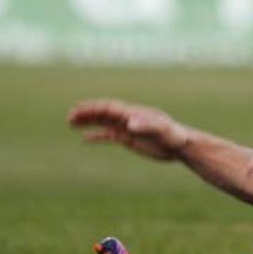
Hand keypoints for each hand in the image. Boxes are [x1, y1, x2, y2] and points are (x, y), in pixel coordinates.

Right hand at [68, 99, 189, 160]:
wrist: (183, 146)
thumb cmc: (175, 137)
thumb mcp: (162, 132)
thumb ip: (147, 126)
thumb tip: (129, 123)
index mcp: (135, 113)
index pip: (110, 108)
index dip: (94, 108)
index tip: (78, 111)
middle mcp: (129, 118)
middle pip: (104, 112)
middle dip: (87, 113)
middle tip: (69, 116)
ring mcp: (129, 128)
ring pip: (104, 122)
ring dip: (89, 122)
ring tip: (71, 123)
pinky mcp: (130, 139)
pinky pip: (110, 135)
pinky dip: (97, 136)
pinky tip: (85, 139)